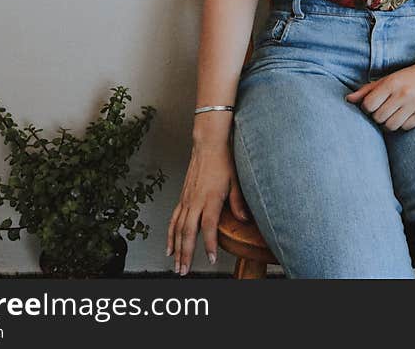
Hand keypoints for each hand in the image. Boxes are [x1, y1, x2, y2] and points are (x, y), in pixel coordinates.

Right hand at [166, 118, 249, 274]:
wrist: (208, 144)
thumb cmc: (224, 161)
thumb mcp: (237, 181)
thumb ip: (239, 202)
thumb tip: (244, 219)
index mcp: (210, 198)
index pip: (208, 226)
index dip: (209, 244)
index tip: (210, 259)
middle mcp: (195, 200)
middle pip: (188, 232)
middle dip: (186, 254)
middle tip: (185, 271)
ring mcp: (187, 199)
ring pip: (178, 228)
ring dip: (176, 249)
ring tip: (177, 265)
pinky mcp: (183, 198)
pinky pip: (174, 219)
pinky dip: (170, 235)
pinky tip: (170, 247)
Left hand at [344, 57, 414, 131]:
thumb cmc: (408, 76)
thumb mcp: (387, 79)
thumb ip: (367, 90)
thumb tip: (348, 99)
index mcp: (391, 83)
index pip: (368, 105)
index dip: (367, 108)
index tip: (372, 106)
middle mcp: (403, 93)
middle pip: (378, 117)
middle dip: (378, 116)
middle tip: (383, 111)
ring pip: (391, 125)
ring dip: (389, 123)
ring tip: (392, 116)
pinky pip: (405, 127)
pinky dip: (402, 125)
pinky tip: (405, 116)